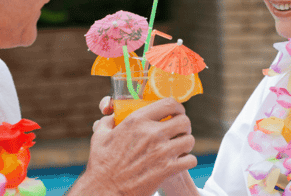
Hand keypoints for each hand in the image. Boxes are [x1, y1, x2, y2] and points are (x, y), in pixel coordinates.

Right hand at [68, 98, 196, 195]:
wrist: (106, 190)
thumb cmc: (101, 164)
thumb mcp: (100, 136)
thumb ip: (109, 121)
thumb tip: (112, 114)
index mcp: (137, 121)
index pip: (169, 103)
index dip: (177, 107)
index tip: (177, 112)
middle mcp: (152, 133)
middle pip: (184, 121)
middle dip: (184, 126)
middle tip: (179, 132)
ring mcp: (162, 151)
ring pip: (189, 140)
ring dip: (186, 143)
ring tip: (179, 148)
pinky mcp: (168, 169)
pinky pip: (190, 159)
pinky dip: (187, 161)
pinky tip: (179, 162)